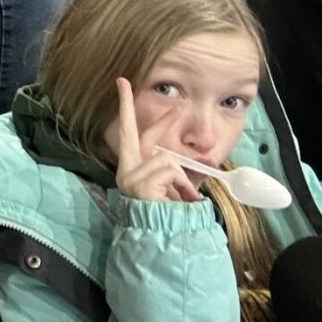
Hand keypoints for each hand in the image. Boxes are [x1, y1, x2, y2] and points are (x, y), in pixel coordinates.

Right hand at [113, 77, 202, 202]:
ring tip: (183, 198)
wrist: (160, 238)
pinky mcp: (139, 183)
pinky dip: (181, 185)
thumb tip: (199, 158)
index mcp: (132, 167)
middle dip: (138, 109)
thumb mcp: (173, 187)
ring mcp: (130, 176)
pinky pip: (171, 171)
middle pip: (134, 132)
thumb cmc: (167, 214)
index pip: (128, 131)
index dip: (124, 106)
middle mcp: (126, 169)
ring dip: (182, 178)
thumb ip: (178, 170)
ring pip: (167, 159)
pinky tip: (178, 200)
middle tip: (143, 90)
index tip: (122, 82)